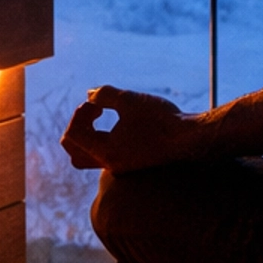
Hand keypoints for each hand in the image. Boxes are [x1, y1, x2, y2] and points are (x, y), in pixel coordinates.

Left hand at [61, 86, 205, 173]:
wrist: (191, 139)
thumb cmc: (161, 119)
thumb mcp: (129, 100)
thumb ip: (103, 95)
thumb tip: (89, 95)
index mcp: (105, 151)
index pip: (72, 135)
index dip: (80, 113)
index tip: (98, 104)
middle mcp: (109, 164)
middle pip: (73, 152)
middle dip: (77, 126)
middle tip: (94, 110)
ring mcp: (120, 166)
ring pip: (86, 157)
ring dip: (87, 135)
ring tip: (101, 115)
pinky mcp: (130, 164)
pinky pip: (103, 156)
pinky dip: (101, 139)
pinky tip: (120, 122)